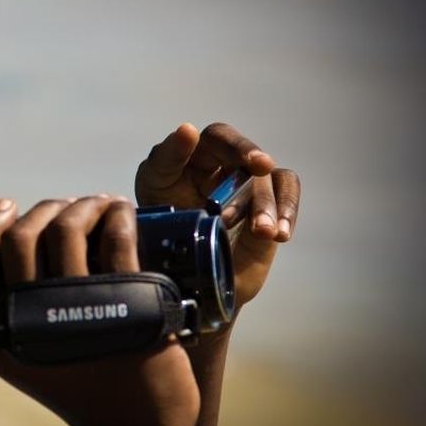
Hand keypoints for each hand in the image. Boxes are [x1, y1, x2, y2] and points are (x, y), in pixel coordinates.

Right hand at [0, 196, 199, 425]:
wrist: (137, 424)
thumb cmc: (81, 385)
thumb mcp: (25, 359)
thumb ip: (4, 318)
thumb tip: (3, 246)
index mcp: (3, 333)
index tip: (6, 207)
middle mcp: (36, 318)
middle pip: (22, 238)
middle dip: (42, 209)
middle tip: (63, 208)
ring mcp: (83, 309)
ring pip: (67, 229)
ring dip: (81, 204)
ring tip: (95, 203)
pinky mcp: (130, 303)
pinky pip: (117, 241)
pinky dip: (117, 214)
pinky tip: (120, 210)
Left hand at [135, 123, 300, 425]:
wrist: (183, 288)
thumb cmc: (155, 249)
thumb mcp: (141, 226)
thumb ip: (138, 204)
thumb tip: (152, 169)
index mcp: (177, 163)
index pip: (184, 140)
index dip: (186, 142)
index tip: (189, 136)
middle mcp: (212, 165)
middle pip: (232, 144)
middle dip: (245, 152)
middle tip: (257, 165)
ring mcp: (243, 181)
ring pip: (266, 173)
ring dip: (267, 199)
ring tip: (264, 230)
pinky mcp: (267, 203)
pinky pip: (286, 189)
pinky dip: (287, 209)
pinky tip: (278, 235)